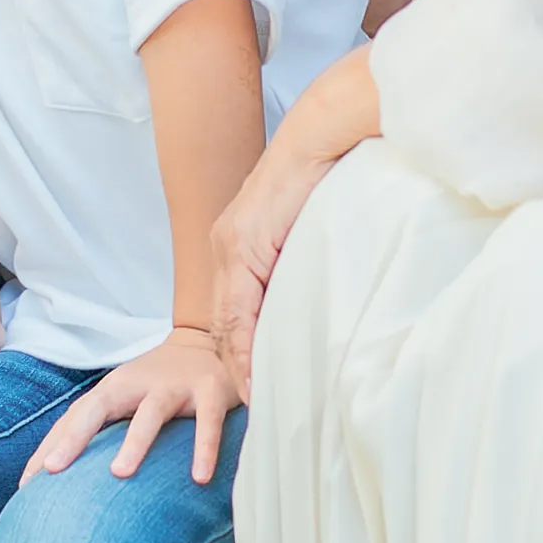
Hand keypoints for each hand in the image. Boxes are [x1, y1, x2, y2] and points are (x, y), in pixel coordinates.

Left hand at [28, 325, 244, 484]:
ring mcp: (174, 386)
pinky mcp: (211, 390)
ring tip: (120, 474)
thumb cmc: (158, 383)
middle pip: (100, 406)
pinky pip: (207, 422)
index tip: (26, 483)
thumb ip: (102, 429)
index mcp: (114, 388)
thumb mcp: (126, 399)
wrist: (209, 340)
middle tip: (53, 470)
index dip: (50, 447)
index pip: (75, 418)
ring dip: (135, 442)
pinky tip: (200, 478)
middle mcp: (139, 384)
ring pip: (151, 413)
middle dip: (74, 436)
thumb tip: (63, 473)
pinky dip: (204, 448)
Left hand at [207, 108, 359, 395]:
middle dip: (234, 365)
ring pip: (226, 321)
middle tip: (252, 403)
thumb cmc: (322, 178)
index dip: (237, 352)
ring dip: (239, 361)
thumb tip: (311, 299)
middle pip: (221, 322)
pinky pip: (240, 308)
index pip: (229, 312)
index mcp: (236, 245)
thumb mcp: (302, 232)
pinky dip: (247, 343)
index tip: (251, 387)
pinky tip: (257, 368)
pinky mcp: (243, 245)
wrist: (319, 139)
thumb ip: (293, 264)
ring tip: (256, 397)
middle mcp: (224, 247)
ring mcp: (230, 246)